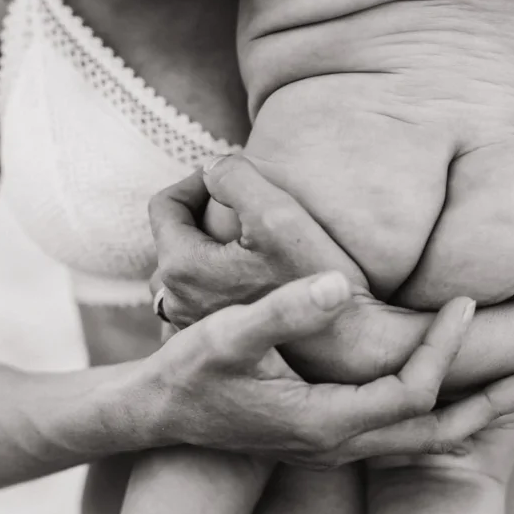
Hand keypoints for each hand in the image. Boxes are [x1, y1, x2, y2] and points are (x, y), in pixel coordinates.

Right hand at [138, 271, 513, 467]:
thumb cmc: (189, 374)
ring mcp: (334, 444)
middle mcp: (339, 440)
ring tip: (512, 393)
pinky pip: (399, 433)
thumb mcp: (229, 336)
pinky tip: (448, 394)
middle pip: (433, 431)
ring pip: (419, 439)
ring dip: (469, 414)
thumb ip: (286, 308)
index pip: (410, 390)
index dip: (442, 348)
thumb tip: (346, 282)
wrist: (157, 417)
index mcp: (327, 420)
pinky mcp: (326, 435)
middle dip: (487, 405)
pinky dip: (435, 416)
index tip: (465, 302)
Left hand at [149, 156, 427, 380]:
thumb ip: (235, 177)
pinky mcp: (217, 347)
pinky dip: (218, 283)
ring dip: (210, 251)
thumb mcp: (277, 213)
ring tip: (248, 242)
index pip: (165, 205)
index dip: (196, 181)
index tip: (230, 178)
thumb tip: (212, 166)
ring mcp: (192, 330)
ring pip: (187, 274)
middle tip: (241, 207)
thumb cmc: (314, 279)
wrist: (347, 346)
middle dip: (202, 216)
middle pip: (175, 240)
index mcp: (182, 268)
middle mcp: (177, 304)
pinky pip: (202, 303)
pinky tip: (251, 280)